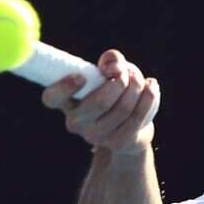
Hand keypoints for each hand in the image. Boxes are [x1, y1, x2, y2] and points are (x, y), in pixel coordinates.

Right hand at [41, 49, 158, 154]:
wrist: (131, 125)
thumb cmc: (114, 90)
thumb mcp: (110, 70)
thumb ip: (111, 61)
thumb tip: (113, 67)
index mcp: (66, 101)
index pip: (52, 97)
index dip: (63, 87)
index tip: (81, 77)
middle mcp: (76, 122)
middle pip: (100, 102)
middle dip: (121, 81)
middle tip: (126, 73)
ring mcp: (96, 136)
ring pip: (123, 108)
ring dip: (137, 87)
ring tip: (139, 80)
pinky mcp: (118, 142)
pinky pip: (138, 117)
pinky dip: (149, 96)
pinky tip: (151, 87)